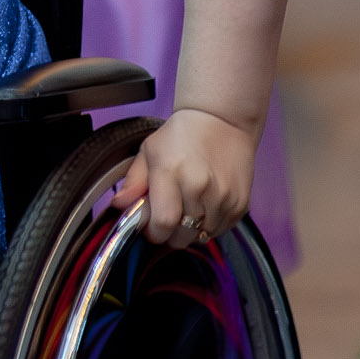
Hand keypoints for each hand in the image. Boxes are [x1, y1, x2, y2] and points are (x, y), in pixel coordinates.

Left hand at [111, 107, 256, 245]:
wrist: (222, 121)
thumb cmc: (180, 136)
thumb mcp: (149, 151)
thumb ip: (133, 182)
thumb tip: (118, 206)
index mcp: (171, 173)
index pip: (163, 224)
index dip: (154, 233)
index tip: (151, 228)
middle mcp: (199, 188)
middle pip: (182, 236)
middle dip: (171, 234)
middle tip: (168, 219)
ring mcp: (223, 198)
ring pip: (202, 237)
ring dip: (192, 230)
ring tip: (188, 208)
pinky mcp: (240, 204)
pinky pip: (221, 230)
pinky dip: (210, 225)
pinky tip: (205, 205)